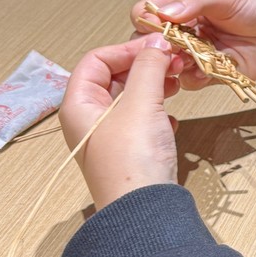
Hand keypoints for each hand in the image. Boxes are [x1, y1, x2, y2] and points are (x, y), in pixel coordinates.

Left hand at [60, 35, 184, 210]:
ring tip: (177, 83)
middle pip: (114, 77)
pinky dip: (158, 112)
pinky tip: (172, 119)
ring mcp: (109, 138)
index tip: (157, 45)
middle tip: (173, 60)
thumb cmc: (133, 160)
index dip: (127, 48)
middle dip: (144, 65)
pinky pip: (143, 120)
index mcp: (78, 105)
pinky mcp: (130, 152)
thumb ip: (148, 67)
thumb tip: (156, 43)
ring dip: (154, 85)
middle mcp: (89, 120)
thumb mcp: (140, 104)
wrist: (144, 213)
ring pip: (131, 98)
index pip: (96, 60)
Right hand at [133, 0, 255, 86]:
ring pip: (168, 63)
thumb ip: (196, 0)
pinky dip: (191, 79)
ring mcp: (198, 51)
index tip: (154, 27)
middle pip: (152, 41)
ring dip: (171, 65)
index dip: (147, 19)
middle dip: (154, 47)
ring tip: (184, 62)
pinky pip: (189, 80)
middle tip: (166, 49)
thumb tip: (163, 12)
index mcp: (187, 3)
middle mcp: (188, 28)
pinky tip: (202, 74)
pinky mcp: (211, 72)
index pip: (150, 10)